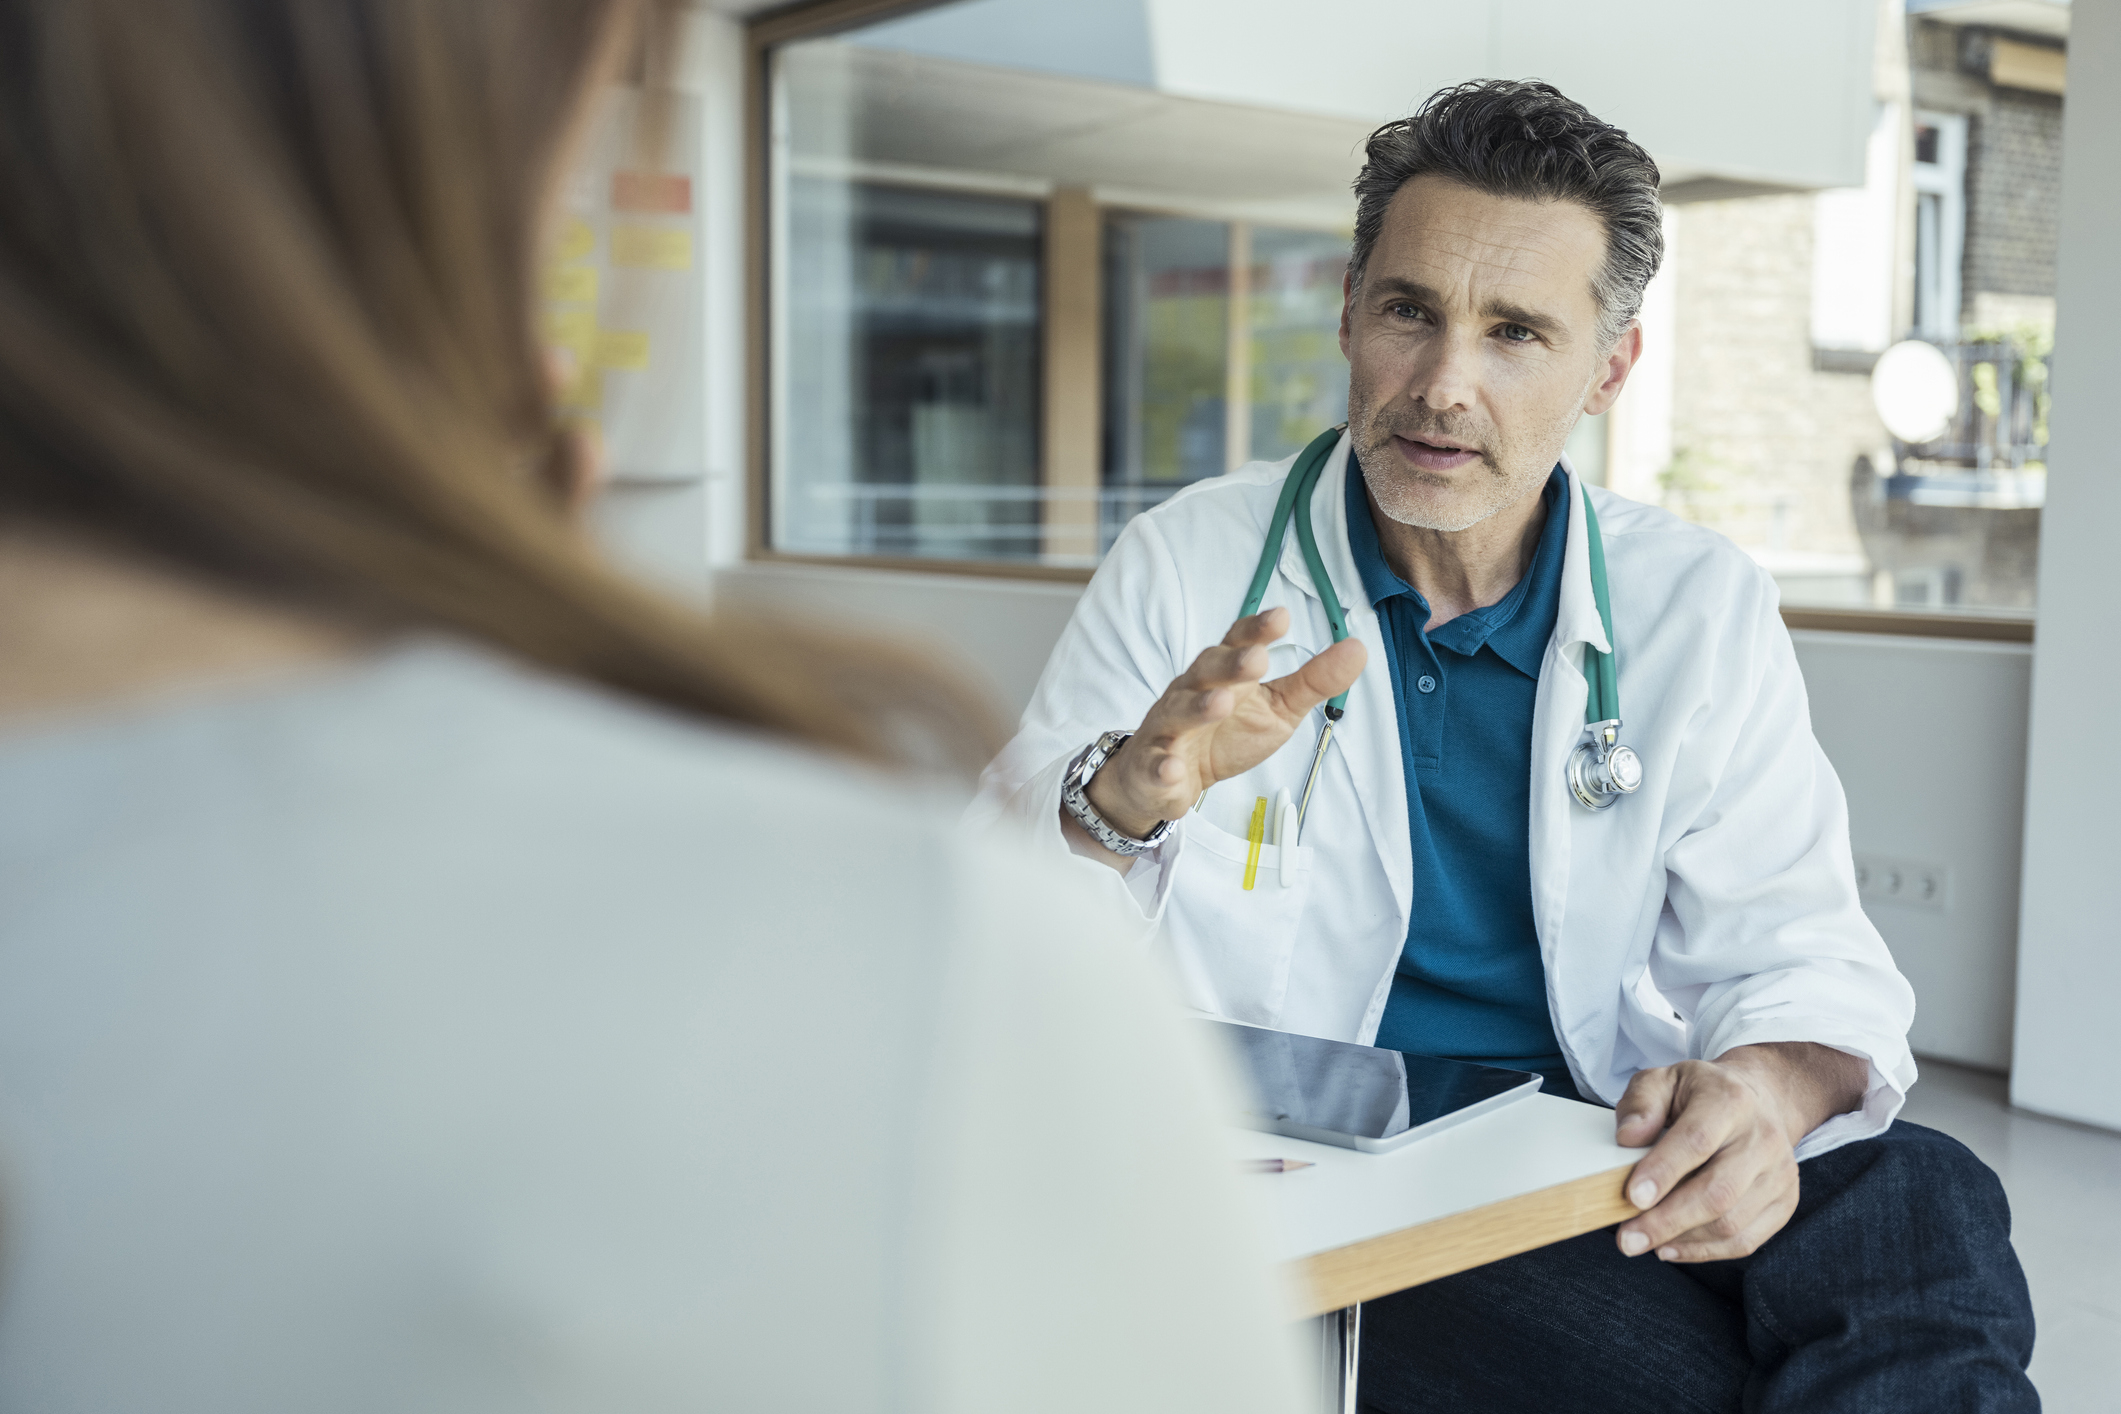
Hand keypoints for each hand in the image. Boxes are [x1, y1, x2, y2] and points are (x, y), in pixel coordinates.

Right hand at [1076, 608, 1365, 847]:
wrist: (1168, 781)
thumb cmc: (1226, 735)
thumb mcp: (1277, 708)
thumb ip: (1313, 681)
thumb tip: (1357, 648)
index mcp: (1223, 674)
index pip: (1236, 642)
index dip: (1255, 631)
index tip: (1281, 618)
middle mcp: (1192, 692)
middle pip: (1205, 671)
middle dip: (1229, 664)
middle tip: (1257, 659)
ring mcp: (1169, 728)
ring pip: (1178, 712)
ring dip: (1198, 708)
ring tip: (1221, 705)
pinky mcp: (1154, 766)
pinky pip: (1155, 764)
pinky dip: (1162, 766)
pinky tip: (1174, 767)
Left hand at [1612, 1043, 1867, 1262]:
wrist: (1760, 1100)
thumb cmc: (1701, 1093)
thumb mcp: (1663, 1080)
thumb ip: (1641, 1104)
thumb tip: (1628, 1138)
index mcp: (1730, 1101)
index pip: (1697, 1141)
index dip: (1664, 1171)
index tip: (1632, 1197)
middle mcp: (1762, 1138)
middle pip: (1717, 1192)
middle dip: (1667, 1221)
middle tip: (1627, 1239)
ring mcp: (1779, 1174)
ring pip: (1731, 1223)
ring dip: (1682, 1240)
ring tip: (1643, 1241)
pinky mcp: (1785, 1202)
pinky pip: (1745, 1240)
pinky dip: (1705, 1251)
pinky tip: (1671, 1247)